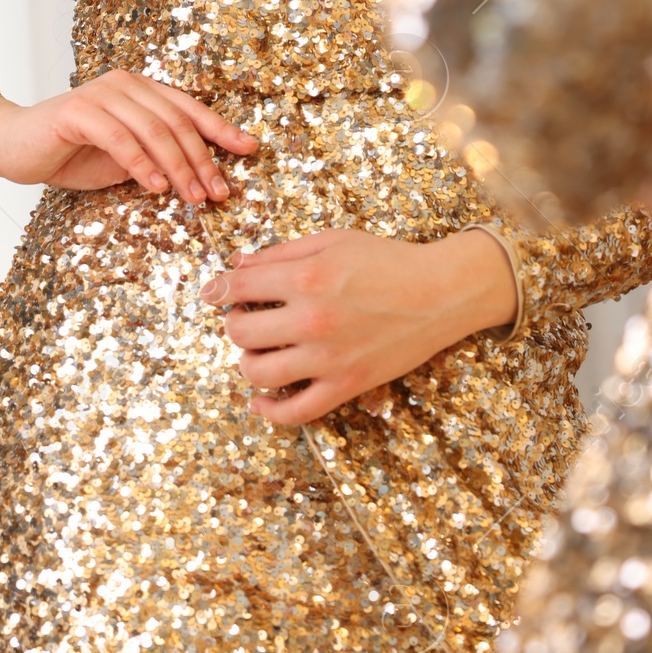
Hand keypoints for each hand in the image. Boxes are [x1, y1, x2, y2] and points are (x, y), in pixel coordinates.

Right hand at [0, 70, 259, 201]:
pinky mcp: (77, 111)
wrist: (13, 145)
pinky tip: (156, 187)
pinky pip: (119, 138)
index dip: (222, 130)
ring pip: (153, 129)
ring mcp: (101, 94)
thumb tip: (204, 177)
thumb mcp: (125, 157)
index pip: (189, 109)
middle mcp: (124, 84)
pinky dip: (141, 164)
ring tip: (193, 197)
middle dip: (203, 160)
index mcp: (140, 89)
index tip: (250, 151)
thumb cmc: (71, 153)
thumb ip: (158, 157)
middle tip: (218, 193)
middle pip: (177, 121)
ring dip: (178, 167)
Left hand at [199, 227, 518, 424]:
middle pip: (240, 333)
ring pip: (258, 373)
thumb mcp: (332, 241)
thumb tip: (237, 264)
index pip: (238, 288)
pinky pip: (296, 412)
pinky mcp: (346, 385)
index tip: (212, 293)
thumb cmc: (387, 260)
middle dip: (235, 323)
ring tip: (258, 350)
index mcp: (306, 277)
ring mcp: (328, 358)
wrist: (439, 292)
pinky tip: (259, 401)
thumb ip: (281, 253)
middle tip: (246, 317)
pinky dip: (269, 411)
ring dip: (247, 361)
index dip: (218, 290)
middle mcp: (311, 320)